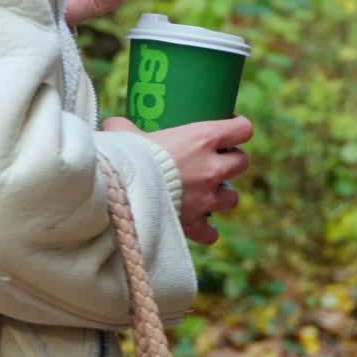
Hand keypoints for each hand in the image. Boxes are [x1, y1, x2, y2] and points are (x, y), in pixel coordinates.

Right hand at [101, 114, 251, 244]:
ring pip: (232, 197)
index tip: (226, 126)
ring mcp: (206, 198)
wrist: (122, 193)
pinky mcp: (195, 224)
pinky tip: (197, 224)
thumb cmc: (127, 155)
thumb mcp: (124, 132)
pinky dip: (206, 230)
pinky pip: (211, 232)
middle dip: (231, 160)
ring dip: (222, 194)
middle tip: (212, 159)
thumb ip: (124, 126)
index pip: (242, 129)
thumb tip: (114, 124)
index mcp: (202, 138)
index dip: (237, 126)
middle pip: (242, 162)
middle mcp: (212, 168)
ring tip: (206, 192)